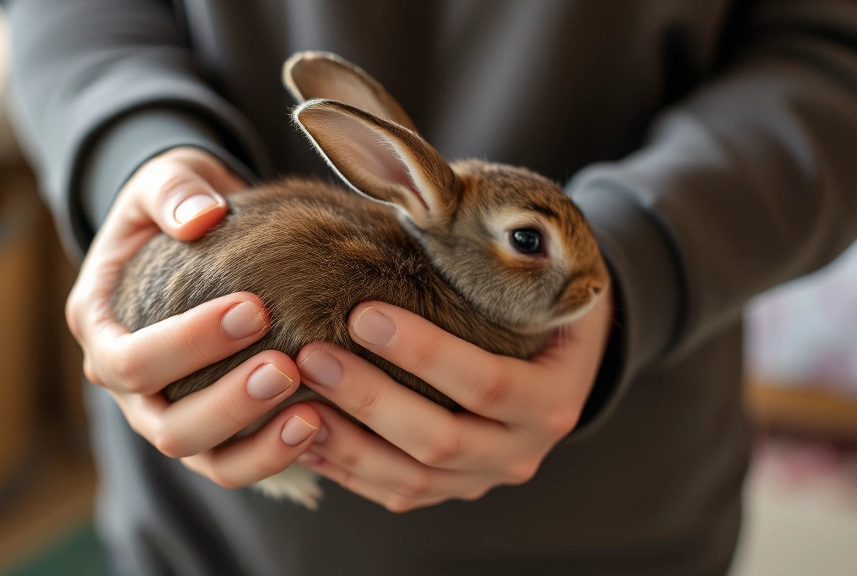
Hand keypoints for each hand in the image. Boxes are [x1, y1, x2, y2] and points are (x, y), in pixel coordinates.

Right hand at [67, 147, 321, 487]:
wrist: (194, 230)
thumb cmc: (175, 204)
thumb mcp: (166, 179)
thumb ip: (174, 189)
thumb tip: (201, 216)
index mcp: (98, 326)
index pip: (129, 359)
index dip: (187, 344)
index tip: (255, 308)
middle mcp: (124, 384)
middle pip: (164, 424)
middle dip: (228, 402)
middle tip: (287, 366)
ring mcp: (165, 412)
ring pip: (202, 458)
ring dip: (256, 444)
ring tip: (312, 413)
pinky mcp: (209, 430)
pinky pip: (236, 462)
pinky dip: (275, 454)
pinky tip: (321, 424)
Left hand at [294, 289, 612, 511]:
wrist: (562, 359)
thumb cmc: (541, 304)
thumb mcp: (543, 280)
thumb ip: (497, 261)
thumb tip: (427, 205)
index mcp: (554, 397)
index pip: (488, 383)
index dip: (424, 353)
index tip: (362, 313)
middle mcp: (523, 450)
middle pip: (440, 440)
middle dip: (370, 397)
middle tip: (312, 354)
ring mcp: (485, 477)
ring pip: (411, 479)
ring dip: (347, 442)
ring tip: (294, 400)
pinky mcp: (451, 490)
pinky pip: (396, 493)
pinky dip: (346, 470)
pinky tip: (302, 436)